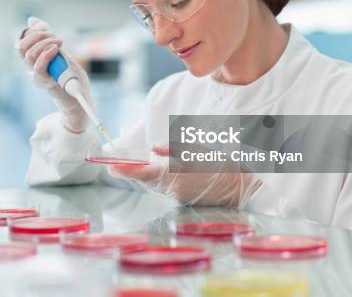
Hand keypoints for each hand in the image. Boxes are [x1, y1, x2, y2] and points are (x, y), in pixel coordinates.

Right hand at [16, 16, 93, 132]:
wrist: (79, 95)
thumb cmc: (69, 73)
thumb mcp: (59, 49)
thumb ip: (46, 36)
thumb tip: (32, 20)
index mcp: (32, 57)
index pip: (21, 40)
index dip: (32, 30)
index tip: (47, 28)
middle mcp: (30, 66)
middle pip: (21, 46)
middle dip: (38, 35)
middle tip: (55, 36)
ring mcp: (36, 74)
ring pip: (29, 54)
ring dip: (45, 43)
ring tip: (59, 43)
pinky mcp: (44, 82)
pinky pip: (38, 67)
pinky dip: (46, 54)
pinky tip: (56, 49)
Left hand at [109, 144, 260, 206]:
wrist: (241, 188)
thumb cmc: (220, 163)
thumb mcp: (196, 148)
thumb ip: (172, 148)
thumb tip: (153, 149)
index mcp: (174, 173)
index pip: (141, 173)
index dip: (123, 170)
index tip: (110, 167)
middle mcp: (172, 188)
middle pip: (146, 179)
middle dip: (135, 170)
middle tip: (121, 163)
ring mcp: (177, 197)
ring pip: (155, 184)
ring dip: (150, 175)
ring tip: (154, 165)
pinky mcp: (183, 201)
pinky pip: (166, 189)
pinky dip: (163, 180)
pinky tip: (172, 172)